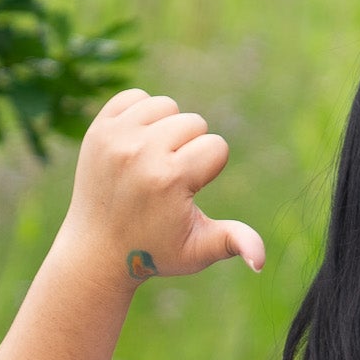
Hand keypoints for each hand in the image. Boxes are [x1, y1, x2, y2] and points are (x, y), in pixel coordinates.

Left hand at [59, 89, 266, 282]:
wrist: (97, 249)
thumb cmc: (156, 251)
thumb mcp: (199, 251)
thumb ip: (235, 242)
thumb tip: (261, 262)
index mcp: (170, 179)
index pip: (216, 146)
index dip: (209, 169)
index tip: (188, 191)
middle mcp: (141, 152)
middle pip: (194, 122)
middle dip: (191, 148)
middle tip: (169, 180)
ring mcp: (117, 137)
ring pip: (167, 105)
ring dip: (168, 129)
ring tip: (155, 160)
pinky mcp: (99, 127)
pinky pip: (135, 97)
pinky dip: (142, 115)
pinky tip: (137, 145)